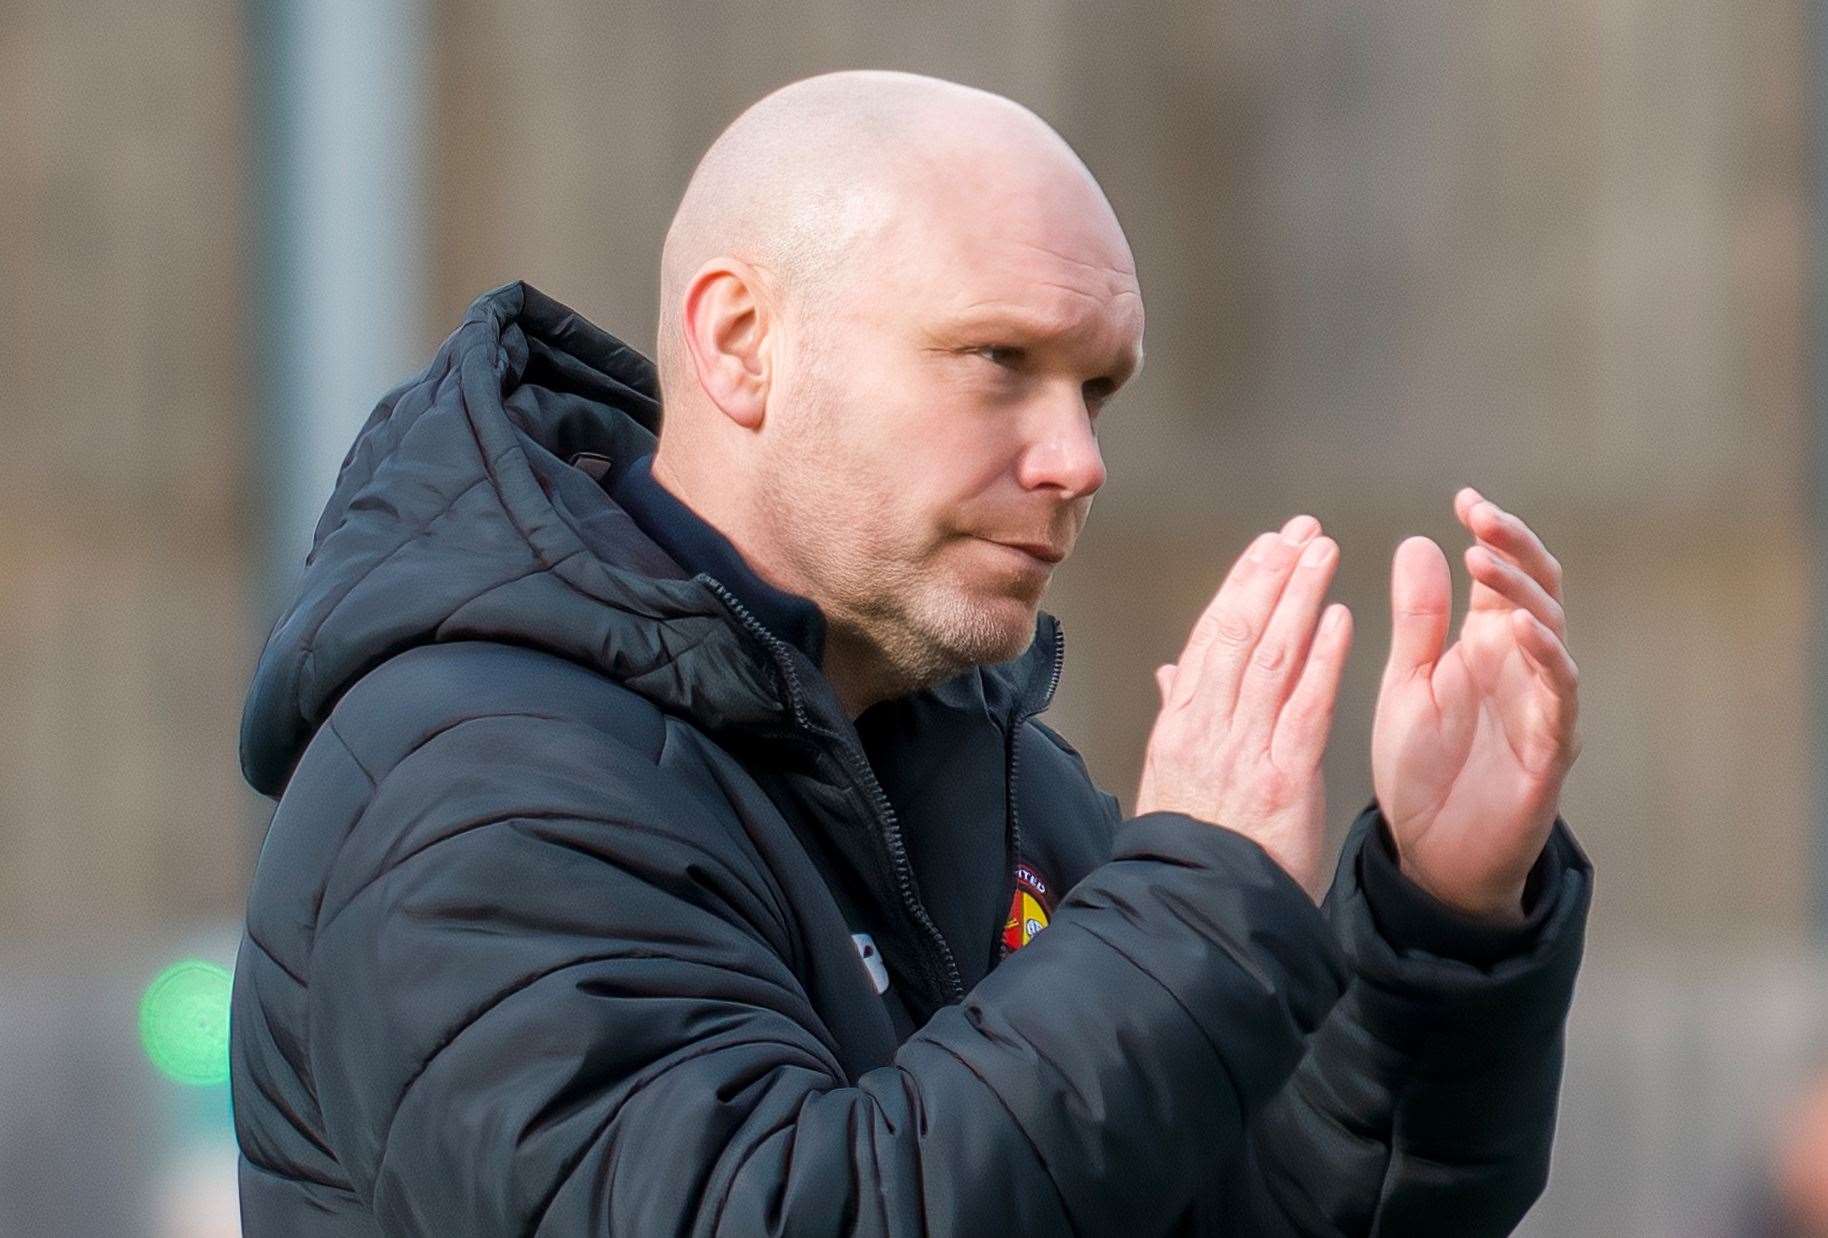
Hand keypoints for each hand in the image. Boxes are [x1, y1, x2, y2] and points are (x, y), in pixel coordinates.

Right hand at [1136, 515, 1354, 899]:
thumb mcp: (1168, 778)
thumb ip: (1177, 717)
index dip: (1240, 585)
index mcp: (1181, 724)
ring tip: (1323, 552)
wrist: (1196, 909)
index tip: (1265, 547)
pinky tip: (1339, 617)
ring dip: (1299, 597)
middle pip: (1240, 632)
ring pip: (1272, 655)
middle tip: (1300, 530)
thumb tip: (1172, 671)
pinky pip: (1304, 704)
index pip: (1211, 637)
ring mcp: (1244, 748)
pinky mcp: (1284, 775)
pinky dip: (1322, 657)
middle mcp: (1209, 726)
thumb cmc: (1187, 851)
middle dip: (1272, 574)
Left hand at [1372, 489, 1581, 921]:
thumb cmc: (1423, 767)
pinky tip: (1522, 630)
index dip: (1493, 534)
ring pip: (1553, 632)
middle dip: (1513, 548)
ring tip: (1484, 560)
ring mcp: (1541, 705)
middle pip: (1536, 590)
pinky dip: (1546, 658)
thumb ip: (1417, 618)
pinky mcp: (1549, 749)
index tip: (1465, 500)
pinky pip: (1559, 696)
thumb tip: (1419, 542)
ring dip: (1522, 593)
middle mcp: (1521, 666)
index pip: (1501, 575)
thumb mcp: (1408, 681)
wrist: (1431, 855)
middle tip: (1480, 516)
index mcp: (1485, 645)